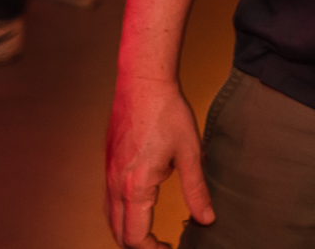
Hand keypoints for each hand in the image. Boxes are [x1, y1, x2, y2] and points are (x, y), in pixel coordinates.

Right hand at [107, 76, 212, 247]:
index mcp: (136, 186)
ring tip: (152, 232)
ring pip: (110, 218)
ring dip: (127, 231)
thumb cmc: (168, 113)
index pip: (135, 237)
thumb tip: (207, 219)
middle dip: (139, 246)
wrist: (143, 82)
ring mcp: (108, 175)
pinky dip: (121, 214)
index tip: (170, 248)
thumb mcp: (190, 153)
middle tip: (163, 244)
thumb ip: (197, 190)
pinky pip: (108, 201)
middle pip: (118, 234)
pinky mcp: (107, 165)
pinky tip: (139, 207)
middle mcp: (115, 185)